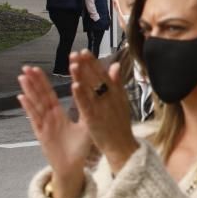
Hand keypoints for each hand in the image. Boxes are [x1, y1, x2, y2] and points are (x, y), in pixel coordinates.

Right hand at [18, 66, 91, 197]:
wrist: (73, 168)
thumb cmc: (79, 148)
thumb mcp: (85, 125)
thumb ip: (86, 110)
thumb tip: (90, 94)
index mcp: (58, 115)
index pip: (51, 94)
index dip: (45, 82)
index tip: (39, 68)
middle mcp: (48, 118)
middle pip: (40, 97)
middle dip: (33, 82)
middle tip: (27, 66)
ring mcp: (43, 126)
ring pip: (35, 105)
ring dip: (29, 91)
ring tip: (22, 76)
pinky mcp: (41, 134)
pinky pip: (35, 119)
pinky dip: (28, 108)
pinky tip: (22, 97)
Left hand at [69, 50, 138, 173]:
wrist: (123, 146)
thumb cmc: (120, 124)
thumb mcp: (122, 100)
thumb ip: (117, 83)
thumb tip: (116, 65)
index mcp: (116, 92)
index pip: (103, 74)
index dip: (93, 63)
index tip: (83, 51)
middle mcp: (110, 98)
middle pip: (96, 79)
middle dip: (86, 65)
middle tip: (76, 52)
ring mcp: (103, 109)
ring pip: (91, 90)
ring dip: (82, 76)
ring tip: (73, 64)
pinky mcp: (95, 120)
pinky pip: (87, 106)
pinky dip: (81, 95)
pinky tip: (74, 86)